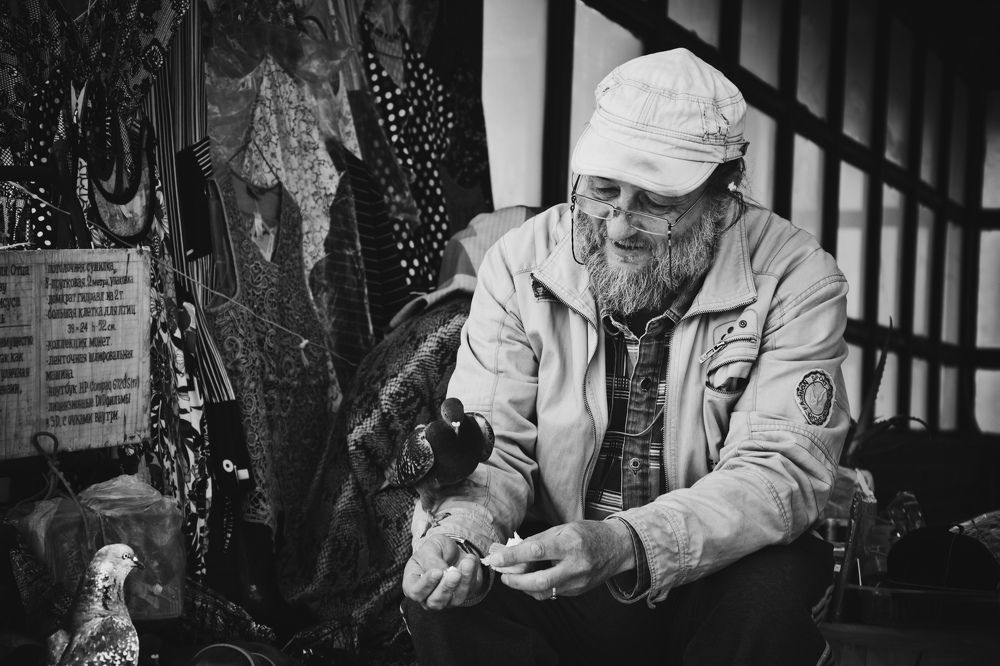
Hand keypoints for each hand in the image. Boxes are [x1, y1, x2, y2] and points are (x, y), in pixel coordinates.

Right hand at [402, 534, 486, 609]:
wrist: (451, 550)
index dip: (426, 584)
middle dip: (446, 587)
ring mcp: (445, 600)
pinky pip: (468, 591)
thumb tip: (442, 572)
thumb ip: (432, 561)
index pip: (415, 592)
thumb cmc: (434, 550)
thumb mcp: (429, 548)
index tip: (437, 572)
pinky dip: (471, 576)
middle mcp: (427, 597)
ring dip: (462, 582)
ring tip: (467, 563)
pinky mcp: (461, 596)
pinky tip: (471, 561)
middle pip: (435, 601)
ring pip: (454, 600)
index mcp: (412, 584)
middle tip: (454, 572)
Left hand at [481, 520, 634, 599]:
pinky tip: (531, 580)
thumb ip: (537, 541)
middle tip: (503, 576)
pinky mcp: (578, 591)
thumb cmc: (586, 534)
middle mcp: (575, 565)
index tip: (496, 558)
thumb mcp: (562, 529)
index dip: (513, 556)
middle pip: (539, 580)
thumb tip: (510, 551)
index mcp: (570, 543)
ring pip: (543, 591)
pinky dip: (537, 588)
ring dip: (524, 586)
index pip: (536, 551)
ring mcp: (578, 581)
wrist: (617, 548)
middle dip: (516, 581)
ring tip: (514, 577)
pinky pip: (551, 593)